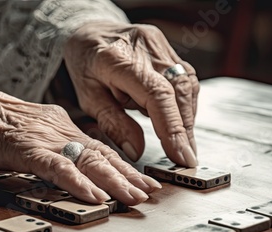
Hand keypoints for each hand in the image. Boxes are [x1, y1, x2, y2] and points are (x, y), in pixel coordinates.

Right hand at [0, 73, 160, 204]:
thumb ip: (49, 146)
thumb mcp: (28, 134)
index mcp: (60, 126)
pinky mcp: (26, 149)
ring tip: (133, 197)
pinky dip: (78, 183)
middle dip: (128, 175)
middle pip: (102, 154)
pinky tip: (94, 196)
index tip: (141, 180)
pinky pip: (58, 167)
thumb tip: (67, 162)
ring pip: (88, 160)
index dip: (122, 165)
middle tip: (148, 191)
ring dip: (113, 181)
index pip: (98, 147)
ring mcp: (44, 138)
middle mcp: (59, 130)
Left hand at [64, 22, 198, 166]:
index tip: (181, 155)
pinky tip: (177, 120)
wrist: (88, 32)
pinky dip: (183, 103)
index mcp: (118, 59)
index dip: (172, 127)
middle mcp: (145, 46)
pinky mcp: (167, 48)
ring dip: (186, 117)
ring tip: (181, 144)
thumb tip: (136, 151)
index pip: (157, 94)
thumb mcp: (88, 99)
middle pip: (179, 89)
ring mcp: (159, 44)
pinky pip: (185, 77)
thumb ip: (113, 124)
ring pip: (187, 84)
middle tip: (186, 159)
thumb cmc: (85, 65)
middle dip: (184, 129)